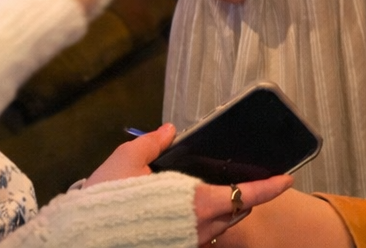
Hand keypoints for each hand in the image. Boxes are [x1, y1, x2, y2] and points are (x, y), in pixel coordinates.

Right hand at [84, 123, 292, 244]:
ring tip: (216, 197)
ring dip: (223, 214)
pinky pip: (198, 240)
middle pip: (235, 213)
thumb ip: (153, 143)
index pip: (245, 195)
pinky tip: (186, 216)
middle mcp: (198, 228)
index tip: (286, 179)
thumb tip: (170, 130)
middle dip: (244, 199)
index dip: (269, 187)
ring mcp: (186, 245)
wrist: (79, 241)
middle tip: (245, 183)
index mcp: (196, 203)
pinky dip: (201, 227)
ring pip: (218, 229)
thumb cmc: (105, 202)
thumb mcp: (127, 161)